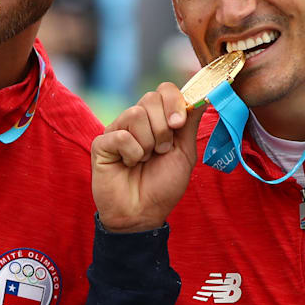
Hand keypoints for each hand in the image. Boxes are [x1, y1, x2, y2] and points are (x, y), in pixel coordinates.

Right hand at [91, 83, 205, 232]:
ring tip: (144, 160)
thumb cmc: (163, 186)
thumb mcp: (184, 153)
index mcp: (157, 119)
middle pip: (150, 98)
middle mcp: (136, 121)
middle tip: (161, 151)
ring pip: (136, 114)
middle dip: (163, 129)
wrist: (143, 214)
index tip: (178, 124)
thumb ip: (190, 123)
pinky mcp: (102, 144)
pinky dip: (131, 154)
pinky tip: (128, 165)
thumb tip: (203, 97)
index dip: (174, 102)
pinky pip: (121, 135)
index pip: (164, 90)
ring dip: (148, 144)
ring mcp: (117, 130)